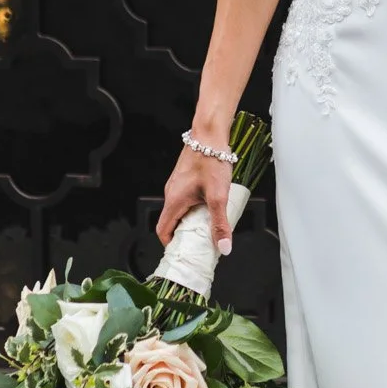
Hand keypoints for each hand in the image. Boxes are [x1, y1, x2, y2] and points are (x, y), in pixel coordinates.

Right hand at [157, 139, 234, 253]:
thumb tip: (223, 246)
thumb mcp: (218, 196)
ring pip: (180, 211)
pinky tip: (210, 207)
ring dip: (191, 222)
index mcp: (174, 200)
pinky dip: (194, 209)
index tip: (184, 253)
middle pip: (172, 222)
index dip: (171, 245)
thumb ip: (220, 223)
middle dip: (184, 236)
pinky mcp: (185, 179)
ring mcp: (177, 185)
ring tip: (208, 228)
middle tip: (200, 244)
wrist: (210, 134)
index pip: (163, 231)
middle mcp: (172, 193)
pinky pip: (185, 200)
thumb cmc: (211, 160)